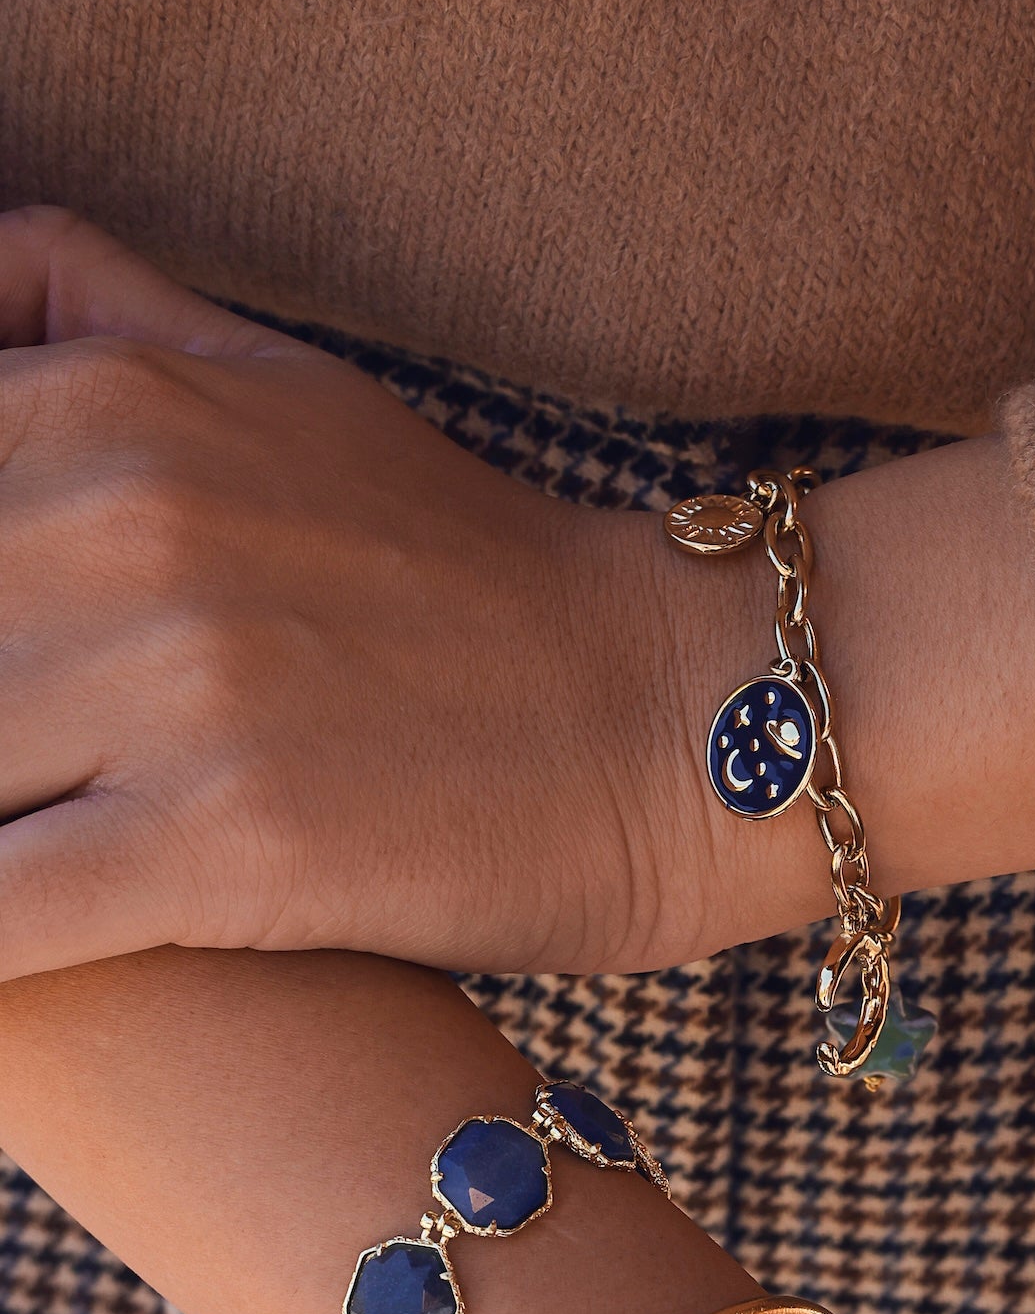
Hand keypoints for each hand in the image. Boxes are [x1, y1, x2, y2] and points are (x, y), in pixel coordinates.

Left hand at [0, 208, 1034, 986]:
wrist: (688, 717)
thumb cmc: (481, 575)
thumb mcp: (284, 384)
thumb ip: (101, 317)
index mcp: (106, 405)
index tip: (1, 703)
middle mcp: (120, 525)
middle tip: (16, 779)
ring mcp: (177, 688)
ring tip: (24, 853)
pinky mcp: (229, 844)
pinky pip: (4, 915)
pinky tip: (7, 996)